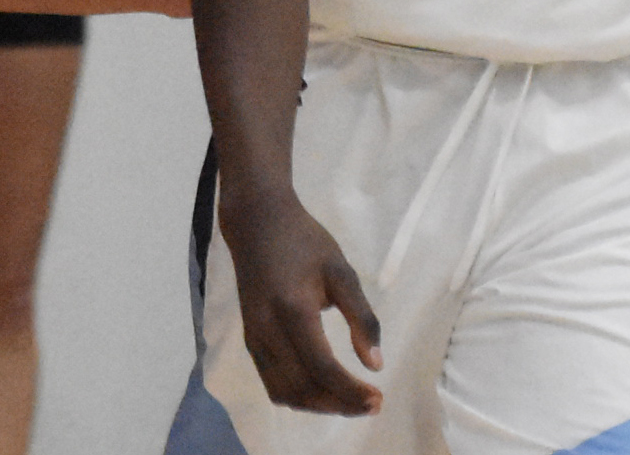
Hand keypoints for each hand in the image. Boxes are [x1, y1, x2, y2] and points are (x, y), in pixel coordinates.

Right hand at [221, 186, 383, 416]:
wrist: (256, 223)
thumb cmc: (304, 242)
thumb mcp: (341, 271)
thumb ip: (361, 317)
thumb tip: (375, 365)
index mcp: (293, 310)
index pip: (322, 368)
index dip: (351, 391)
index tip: (379, 398)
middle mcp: (268, 331)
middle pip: (303, 388)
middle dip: (339, 405)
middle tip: (372, 405)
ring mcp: (254, 338)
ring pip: (284, 393)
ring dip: (319, 406)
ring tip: (351, 402)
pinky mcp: (250, 340)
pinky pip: (273, 383)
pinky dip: (299, 396)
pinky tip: (324, 390)